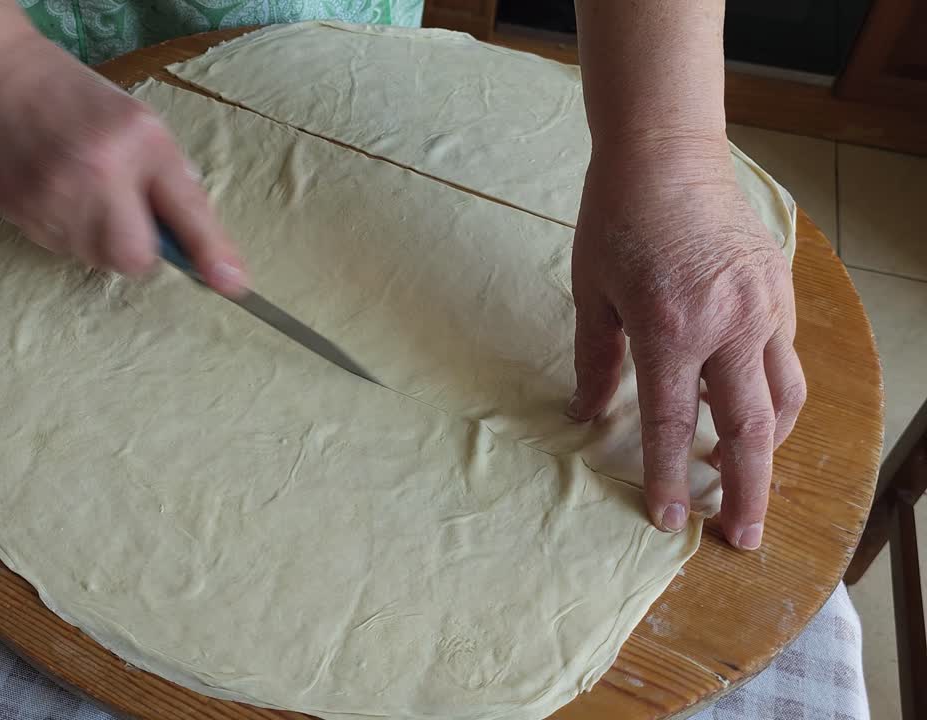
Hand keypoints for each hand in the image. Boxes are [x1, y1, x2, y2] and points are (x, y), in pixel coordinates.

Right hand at [0, 31, 244, 294]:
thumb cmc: (81, 103)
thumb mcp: (143, 127)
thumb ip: (174, 184)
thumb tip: (205, 250)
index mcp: (137, 144)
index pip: (184, 210)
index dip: (209, 253)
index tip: (234, 285)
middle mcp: (96, 175)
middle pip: (135, 259)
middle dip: (140, 250)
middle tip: (128, 214)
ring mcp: (54, 200)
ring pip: (99, 260)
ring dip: (103, 240)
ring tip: (86, 192)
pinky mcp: (24, 217)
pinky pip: (65, 251)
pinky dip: (71, 233)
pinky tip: (60, 194)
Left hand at [567, 139, 805, 549]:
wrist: (666, 152)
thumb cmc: (617, 218)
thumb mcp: (592, 292)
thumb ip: (597, 361)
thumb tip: (589, 415)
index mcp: (671, 327)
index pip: (673, 425)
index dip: (668, 479)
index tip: (667, 521)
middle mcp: (729, 324)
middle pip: (750, 430)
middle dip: (746, 491)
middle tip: (740, 535)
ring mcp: (763, 307)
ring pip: (783, 400)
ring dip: (767, 448)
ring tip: (743, 477)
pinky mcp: (779, 291)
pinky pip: (785, 361)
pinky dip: (772, 397)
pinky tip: (749, 410)